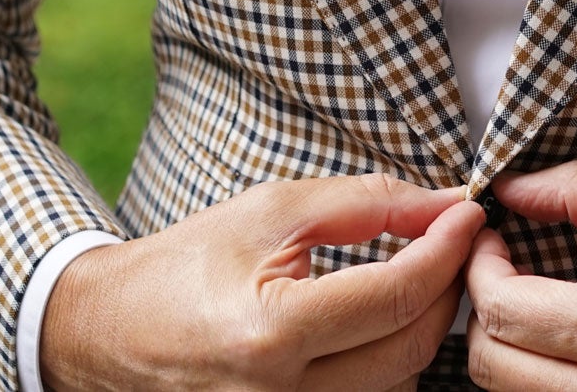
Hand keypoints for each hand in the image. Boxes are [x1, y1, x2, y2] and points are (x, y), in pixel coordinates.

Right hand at [41, 173, 483, 390]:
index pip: (396, 295)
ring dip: (418, 328)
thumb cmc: (187, 265)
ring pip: (400, 383)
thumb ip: (365, 204)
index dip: (446, 248)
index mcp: (271, 334)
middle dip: (446, 287)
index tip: (467, 213)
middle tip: (453, 242)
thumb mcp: (272, 212)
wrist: (109, 332)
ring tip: (408, 278)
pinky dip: (387, 361)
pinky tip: (375, 323)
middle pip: (411, 348)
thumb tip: (443, 204)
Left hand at [463, 161, 576, 389]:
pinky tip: (560, 342)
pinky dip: (536, 378)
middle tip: (506, 269)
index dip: (479, 266)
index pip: (501, 308)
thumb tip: (514, 186)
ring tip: (532, 303)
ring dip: (506, 346)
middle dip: (483, 309)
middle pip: (489, 363)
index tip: (494, 238)